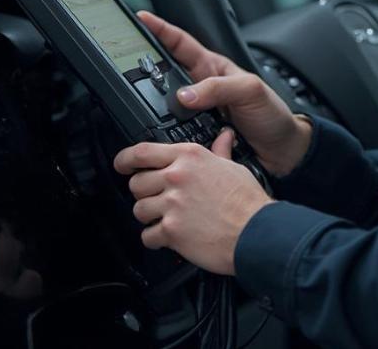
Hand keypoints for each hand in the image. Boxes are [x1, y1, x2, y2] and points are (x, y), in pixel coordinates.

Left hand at [113, 128, 272, 274]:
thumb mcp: (233, 167)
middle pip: (136, 183)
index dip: (125, 159)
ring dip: (149, 217)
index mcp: (190, 156)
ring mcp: (172, 204)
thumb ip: (220, 152)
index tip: (122, 164)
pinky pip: (147, 236)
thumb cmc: (247, 201)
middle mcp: (177, 176)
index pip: (142, 152)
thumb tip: (224, 137)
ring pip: (138, 210)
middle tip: (157, 198)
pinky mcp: (171, 230)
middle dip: (143, 192)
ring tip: (165, 218)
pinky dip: (155, 239)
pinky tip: (169, 237)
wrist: (256, 231)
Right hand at [138, 11, 311, 176]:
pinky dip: (165, 132)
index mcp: (213, 68)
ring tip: (135, 101)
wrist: (282, 151)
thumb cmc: (272, 115)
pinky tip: (158, 135)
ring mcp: (198, 111)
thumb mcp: (249, 91)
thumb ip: (219, 88)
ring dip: (152, 105)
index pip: (181, 43)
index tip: (140, 18)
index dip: (161, 30)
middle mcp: (202, 88)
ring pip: (165, 104)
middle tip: (125, 63)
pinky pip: (173, 130)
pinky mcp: (197, 135)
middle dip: (144, 66)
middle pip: (165, 73)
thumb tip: (185, 95)